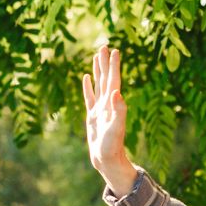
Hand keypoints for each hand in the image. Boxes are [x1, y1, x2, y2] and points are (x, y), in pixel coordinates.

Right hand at [81, 46, 136, 195]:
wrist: (106, 160)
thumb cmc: (112, 147)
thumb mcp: (116, 128)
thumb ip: (118, 110)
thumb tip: (117, 92)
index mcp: (113, 104)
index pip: (114, 80)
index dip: (114, 66)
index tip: (115, 50)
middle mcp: (107, 104)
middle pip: (106, 78)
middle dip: (105, 63)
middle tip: (105, 46)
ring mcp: (100, 109)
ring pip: (98, 85)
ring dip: (98, 70)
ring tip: (97, 56)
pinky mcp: (92, 116)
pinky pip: (89, 97)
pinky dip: (88, 86)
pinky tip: (87, 77)